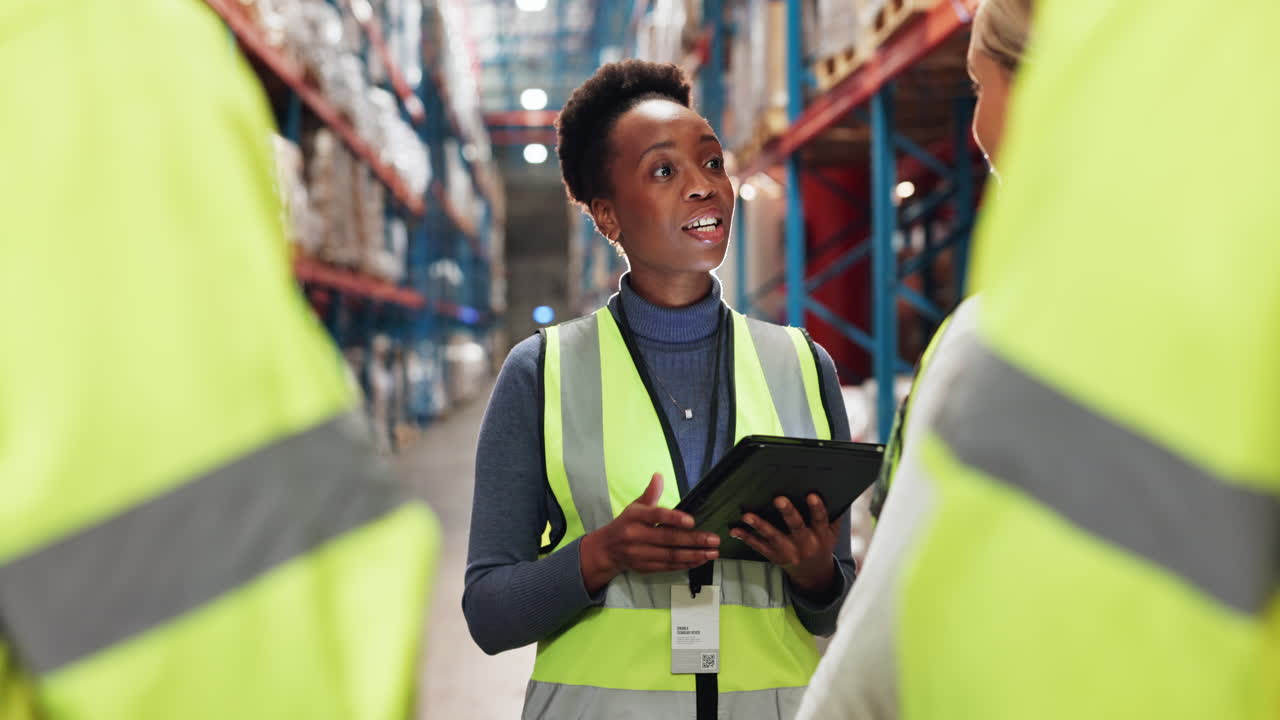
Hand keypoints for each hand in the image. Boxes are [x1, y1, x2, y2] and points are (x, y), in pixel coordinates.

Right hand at [579, 473, 719, 592]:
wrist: (607, 550)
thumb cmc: (626, 524)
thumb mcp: (635, 506)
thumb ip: (650, 494)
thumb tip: (658, 476)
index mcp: (635, 517)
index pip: (656, 516)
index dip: (674, 518)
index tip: (692, 521)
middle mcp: (636, 536)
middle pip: (668, 539)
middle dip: (693, 540)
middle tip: (714, 539)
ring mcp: (640, 554)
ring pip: (671, 556)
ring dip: (694, 555)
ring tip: (712, 552)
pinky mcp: (645, 567)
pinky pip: (668, 567)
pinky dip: (686, 564)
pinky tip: (700, 560)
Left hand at [731, 494, 837, 593]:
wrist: (813, 573)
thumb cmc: (822, 544)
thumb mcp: (832, 532)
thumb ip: (833, 514)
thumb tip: (833, 490)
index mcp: (821, 535)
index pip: (820, 520)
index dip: (817, 508)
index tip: (811, 495)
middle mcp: (805, 544)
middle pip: (796, 527)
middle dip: (788, 513)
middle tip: (779, 499)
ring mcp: (788, 551)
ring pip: (773, 537)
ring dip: (759, 525)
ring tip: (747, 516)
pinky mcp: (774, 556)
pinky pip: (759, 546)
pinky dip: (746, 538)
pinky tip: (736, 530)